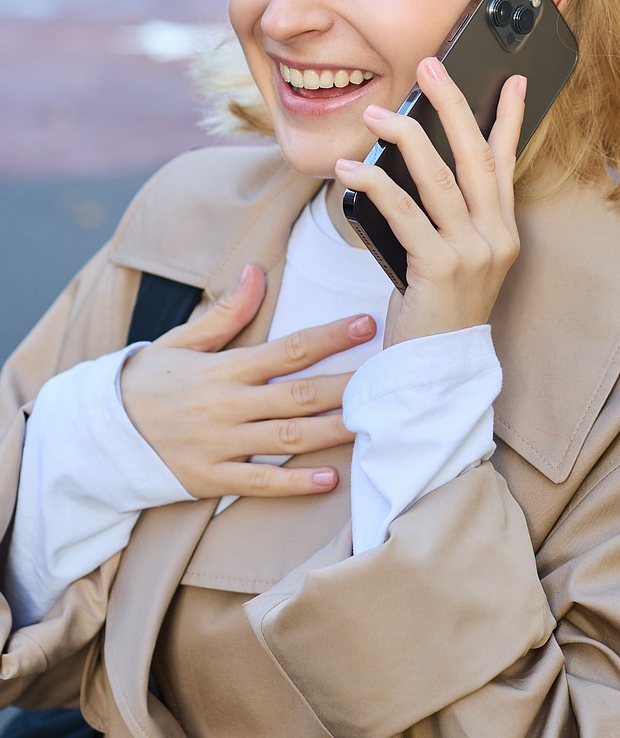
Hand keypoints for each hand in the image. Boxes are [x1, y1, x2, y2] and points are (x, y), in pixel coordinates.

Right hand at [120, 265, 375, 498]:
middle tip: (388, 375)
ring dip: (333, 431)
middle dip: (346, 384)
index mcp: (224, 369)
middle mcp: (227, 406)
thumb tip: (256, 272)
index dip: (329, 336)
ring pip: (288, 438)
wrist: (95, 436)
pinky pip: (259, 483)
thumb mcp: (182, 341)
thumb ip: (227, 313)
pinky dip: (295, 483)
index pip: (288, 349)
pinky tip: (330, 479)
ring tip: (372, 423)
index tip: (366, 323)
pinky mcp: (211, 479)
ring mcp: (220, 445)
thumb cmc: (148, 382)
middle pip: (298, 395)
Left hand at [334, 57, 525, 346]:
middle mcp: (496, 236)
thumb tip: (410, 164)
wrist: (437, 371)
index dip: (510, 118)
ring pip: (440, 178)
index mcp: (502, 230)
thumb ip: (445, 216)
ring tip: (376, 112)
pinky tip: (351, 168)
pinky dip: (376, 184)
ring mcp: (472, 252)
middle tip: (431, 66)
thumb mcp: (451, 258)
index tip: (514, 81)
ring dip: (406, 137)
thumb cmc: (437, 312)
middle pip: (476, 156)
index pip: (506, 163)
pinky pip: (405, 212)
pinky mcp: (440, 267)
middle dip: (453, 105)